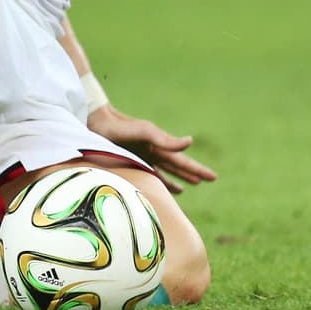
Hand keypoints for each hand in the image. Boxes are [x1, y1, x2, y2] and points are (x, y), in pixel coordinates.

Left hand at [87, 103, 217, 194]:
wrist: (97, 123)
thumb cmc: (122, 127)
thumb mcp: (145, 131)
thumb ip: (165, 139)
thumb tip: (189, 142)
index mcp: (159, 145)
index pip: (183, 160)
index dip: (197, 169)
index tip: (213, 177)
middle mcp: (153, 151)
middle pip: (177, 166)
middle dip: (193, 173)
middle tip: (209, 179)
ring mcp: (142, 156)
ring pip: (165, 171)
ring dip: (178, 178)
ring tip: (189, 186)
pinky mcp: (129, 160)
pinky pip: (148, 174)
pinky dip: (158, 181)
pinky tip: (162, 186)